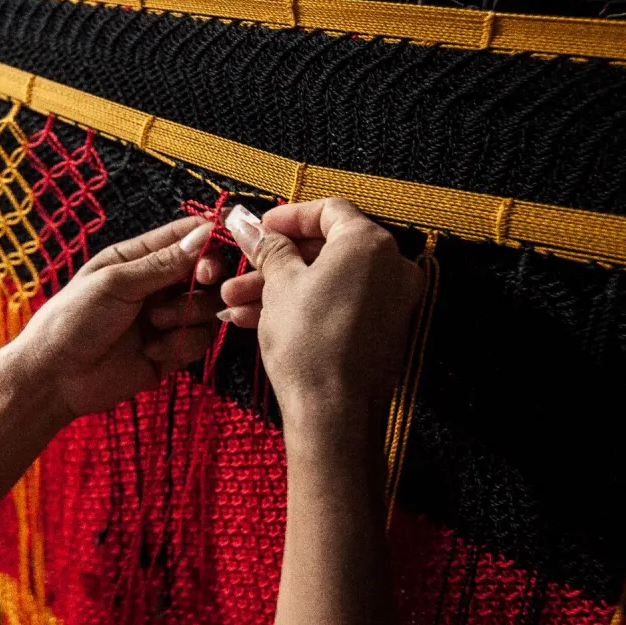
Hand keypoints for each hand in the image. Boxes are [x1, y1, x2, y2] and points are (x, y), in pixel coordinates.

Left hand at [9, 216, 225, 421]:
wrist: (55, 378)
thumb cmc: (73, 319)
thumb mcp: (116, 283)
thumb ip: (163, 263)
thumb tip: (205, 234)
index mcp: (138, 258)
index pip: (186, 237)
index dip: (210, 239)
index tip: (221, 246)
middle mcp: (156, 286)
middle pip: (207, 272)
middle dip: (208, 278)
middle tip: (204, 280)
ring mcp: (164, 319)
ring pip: (207, 308)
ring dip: (188, 314)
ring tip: (155, 323)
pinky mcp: (170, 351)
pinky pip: (198, 341)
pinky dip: (180, 344)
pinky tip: (150, 351)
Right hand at [219, 199, 421, 445]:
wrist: (334, 413)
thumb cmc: (308, 341)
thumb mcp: (279, 285)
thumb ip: (268, 248)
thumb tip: (248, 224)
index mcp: (370, 243)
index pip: (330, 210)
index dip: (288, 217)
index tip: (258, 229)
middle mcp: (391, 267)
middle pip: (326, 248)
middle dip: (276, 260)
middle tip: (240, 268)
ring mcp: (391, 301)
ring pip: (327, 281)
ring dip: (279, 287)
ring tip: (233, 301)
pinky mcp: (382, 331)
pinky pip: (338, 305)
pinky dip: (302, 307)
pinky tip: (254, 320)